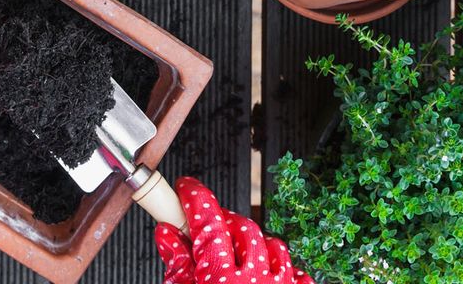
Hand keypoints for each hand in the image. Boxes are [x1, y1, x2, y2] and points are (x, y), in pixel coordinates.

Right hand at [155, 177, 313, 283]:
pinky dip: (281, 267)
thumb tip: (167, 233)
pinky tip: (265, 273)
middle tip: (207, 229)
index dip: (194, 197)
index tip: (186, 187)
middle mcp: (254, 280)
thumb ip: (176, 263)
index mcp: (219, 278)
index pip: (207, 221)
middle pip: (242, 227)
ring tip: (237, 256)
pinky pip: (296, 271)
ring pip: (272, 245)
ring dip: (253, 243)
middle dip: (223, 222)